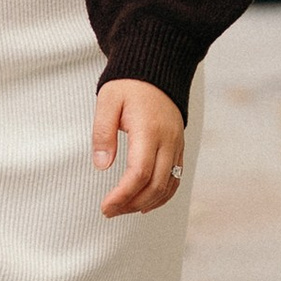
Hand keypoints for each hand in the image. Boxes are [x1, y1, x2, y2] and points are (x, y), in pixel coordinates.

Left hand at [93, 77, 187, 217]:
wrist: (156, 69)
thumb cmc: (129, 84)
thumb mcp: (107, 101)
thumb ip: (103, 133)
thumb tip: (102, 165)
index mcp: (149, 129)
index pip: (139, 173)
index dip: (123, 195)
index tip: (106, 206)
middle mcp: (168, 140)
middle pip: (155, 185)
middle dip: (131, 204)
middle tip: (109, 211)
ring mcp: (176, 145)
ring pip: (168, 186)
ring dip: (146, 203)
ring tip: (122, 209)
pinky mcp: (179, 147)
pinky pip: (175, 179)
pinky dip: (162, 196)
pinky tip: (144, 203)